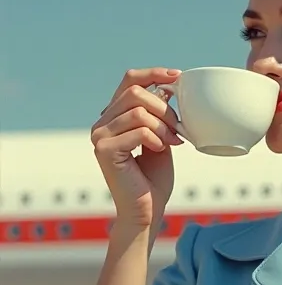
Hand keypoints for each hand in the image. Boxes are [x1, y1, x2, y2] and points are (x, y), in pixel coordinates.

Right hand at [91, 68, 184, 229]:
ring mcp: (99, 135)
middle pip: (135, 92)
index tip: (177, 76)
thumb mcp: (161, 139)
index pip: (130, 81)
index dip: (154, 74)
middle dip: (164, 108)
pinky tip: (160, 150)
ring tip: (172, 142)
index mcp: (114, 116)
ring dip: (163, 126)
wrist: (146, 210)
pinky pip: (139, 130)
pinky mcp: (104, 149)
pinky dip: (156, 138)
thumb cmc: (154, 179)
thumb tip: (166, 88)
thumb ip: (159, 116)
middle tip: (178, 129)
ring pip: (138, 111)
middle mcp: (102, 123)